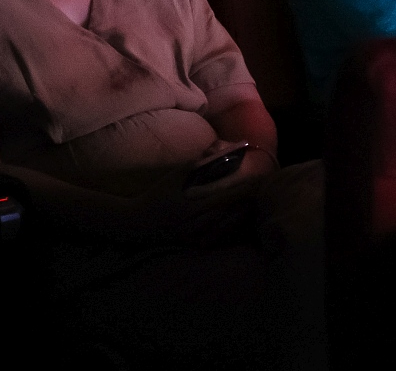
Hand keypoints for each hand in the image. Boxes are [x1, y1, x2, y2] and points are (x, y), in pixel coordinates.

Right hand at [107, 141, 260, 243]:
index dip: (240, 190)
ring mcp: (192, 236)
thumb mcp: (177, 175)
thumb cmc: (158, 193)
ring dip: (240, 215)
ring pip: (224, 227)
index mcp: (188, 204)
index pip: (221, 197)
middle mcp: (192, 223)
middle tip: (258, 192)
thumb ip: (201, 163)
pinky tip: (239, 220)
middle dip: (244, 202)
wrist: (137, 222)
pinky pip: (216, 238)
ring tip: (253, 204)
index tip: (254, 181)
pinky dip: (229, 229)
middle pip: (226, 213)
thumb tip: (224, 151)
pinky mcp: (192, 244)